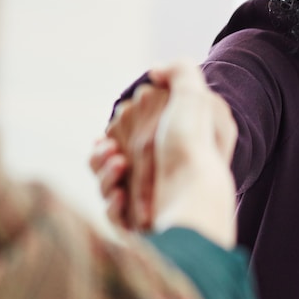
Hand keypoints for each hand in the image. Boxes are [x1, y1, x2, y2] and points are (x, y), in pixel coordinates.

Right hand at [99, 61, 237, 246]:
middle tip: (111, 151)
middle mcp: (161, 176)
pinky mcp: (140, 226)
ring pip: (107, 186)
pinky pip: (113, 214)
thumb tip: (155, 72)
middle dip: (103, 154)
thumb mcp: (195, 97)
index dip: (117, 131)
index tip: (113, 128)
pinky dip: (112, 203)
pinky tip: (121, 195)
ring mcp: (149, 203)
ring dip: (104, 174)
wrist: (194, 199)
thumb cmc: (193, 147)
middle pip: (112, 161)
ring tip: (118, 166)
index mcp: (171, 149)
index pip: (132, 138)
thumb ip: (179, 72)